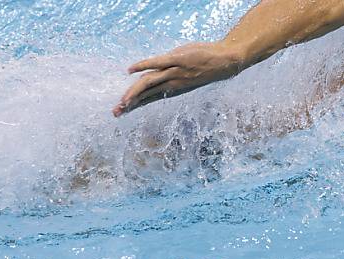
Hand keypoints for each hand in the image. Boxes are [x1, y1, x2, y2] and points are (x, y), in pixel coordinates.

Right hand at [113, 42, 243, 116]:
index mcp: (174, 89)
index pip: (150, 98)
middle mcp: (173, 83)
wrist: (227, 62)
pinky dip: (143, 65)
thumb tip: (161, 74)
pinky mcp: (178, 59)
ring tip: (122, 102)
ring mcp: (175, 72)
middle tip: (116, 113)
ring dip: (134, 92)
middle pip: (146, 94)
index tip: (122, 111)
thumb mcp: (189, 75)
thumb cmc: (208, 66)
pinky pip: (157, 63)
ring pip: (149, 83)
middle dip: (130, 104)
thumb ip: (174, 76)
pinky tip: (130, 71)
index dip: (136, 105)